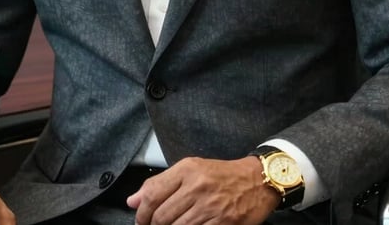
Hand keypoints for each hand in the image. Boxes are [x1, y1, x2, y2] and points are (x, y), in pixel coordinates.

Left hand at [126, 156, 280, 224]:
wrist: (256, 181)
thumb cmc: (221, 175)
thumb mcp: (190, 169)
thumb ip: (160, 182)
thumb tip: (132, 200)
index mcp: (188, 170)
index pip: (153, 194)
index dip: (141, 212)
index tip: (140, 220)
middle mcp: (198, 187)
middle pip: (162, 216)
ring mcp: (211, 208)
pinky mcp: (223, 224)